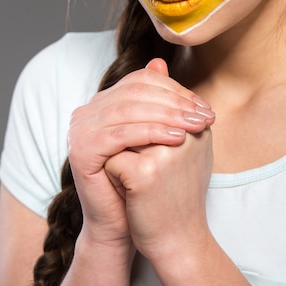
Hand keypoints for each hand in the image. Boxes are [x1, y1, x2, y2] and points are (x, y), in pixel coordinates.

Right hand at [67, 59, 214, 249]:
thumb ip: (157, 100)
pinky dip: (151, 132)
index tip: (205, 107)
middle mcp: (87, 111)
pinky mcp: (80, 149)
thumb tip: (161, 61)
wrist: (123, 224)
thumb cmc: (143, 179)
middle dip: (176, 103)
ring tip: (197, 126)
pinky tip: (177, 138)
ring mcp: (80, 129)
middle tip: (206, 116)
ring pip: (130, 111)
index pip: (142, 81)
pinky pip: (120, 134)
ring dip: (169, 115)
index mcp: (103, 102)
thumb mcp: (156, 134)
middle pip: (136, 92)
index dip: (176, 91)